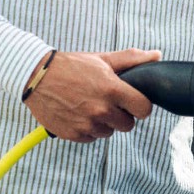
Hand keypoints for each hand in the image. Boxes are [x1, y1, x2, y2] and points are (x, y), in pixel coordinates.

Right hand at [23, 48, 160, 141]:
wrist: (36, 77)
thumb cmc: (72, 66)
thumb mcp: (103, 59)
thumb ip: (132, 59)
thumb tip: (157, 55)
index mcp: (113, 90)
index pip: (144, 109)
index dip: (141, 106)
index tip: (133, 101)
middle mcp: (101, 110)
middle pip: (128, 125)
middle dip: (122, 115)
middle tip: (108, 102)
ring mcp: (87, 124)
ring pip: (109, 132)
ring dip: (104, 123)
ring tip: (90, 105)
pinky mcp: (74, 134)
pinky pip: (91, 137)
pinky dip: (88, 129)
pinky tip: (78, 113)